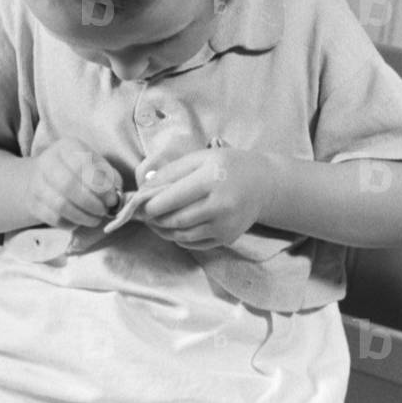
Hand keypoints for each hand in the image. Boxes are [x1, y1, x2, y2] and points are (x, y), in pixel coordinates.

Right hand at [27, 138, 122, 228]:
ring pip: (60, 205)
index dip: (100, 185)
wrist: (42, 178)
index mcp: (66, 147)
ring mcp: (37, 183)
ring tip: (95, 219)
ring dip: (83, 217)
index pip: (83, 164)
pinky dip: (71, 223)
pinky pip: (54, 218)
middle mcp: (47, 161)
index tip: (112, 199)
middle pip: (68, 185)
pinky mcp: (33, 204)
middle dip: (91, 203)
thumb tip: (117, 196)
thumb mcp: (94, 164)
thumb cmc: (77, 171)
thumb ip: (109, 177)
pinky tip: (79, 221)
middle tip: (103, 211)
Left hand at [139, 148, 276, 248]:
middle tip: (144, 214)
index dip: (150, 205)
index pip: (172, 199)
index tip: (139, 204)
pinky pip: (193, 244)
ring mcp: (224, 225)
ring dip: (163, 230)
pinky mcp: (226, 238)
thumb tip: (143, 190)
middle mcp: (220, 205)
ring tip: (155, 221)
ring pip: (182, 235)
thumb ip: (170, 172)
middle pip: (175, 220)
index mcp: (211, 179)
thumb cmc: (226, 166)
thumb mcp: (199, 158)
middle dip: (154, 219)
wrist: (262, 184)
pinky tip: (174, 227)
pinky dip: (178, 237)